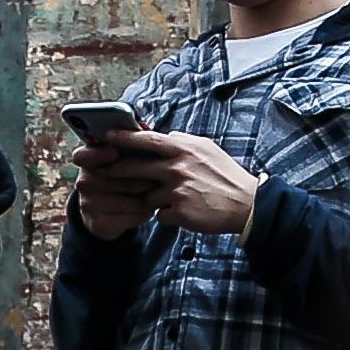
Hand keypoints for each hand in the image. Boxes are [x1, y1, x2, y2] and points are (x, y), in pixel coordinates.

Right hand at [68, 136, 152, 239]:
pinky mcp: (98, 223)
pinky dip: (144, 213)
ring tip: (158, 192)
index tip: (114, 152)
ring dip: (146, 196)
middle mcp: (83, 181)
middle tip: (157, 177)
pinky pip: (128, 216)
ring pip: (126, 198)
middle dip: (139, 177)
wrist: (107, 213)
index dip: (97, 154)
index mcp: (87, 160)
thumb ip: (129, 148)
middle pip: (112, 178)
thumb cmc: (123, 177)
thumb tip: (147, 138)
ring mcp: (88, 203)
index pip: (82, 155)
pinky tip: (149, 208)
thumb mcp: (122, 160)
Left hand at [90, 127, 259, 238]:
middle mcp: (177, 168)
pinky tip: (183, 211)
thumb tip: (165, 135)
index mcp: (184, 149)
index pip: (147, 140)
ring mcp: (176, 191)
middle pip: (135, 168)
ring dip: (152, 199)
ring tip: (174, 199)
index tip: (107, 136)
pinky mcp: (179, 212)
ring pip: (146, 196)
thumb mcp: (206, 149)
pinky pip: (159, 214)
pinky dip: (166, 214)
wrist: (246, 205)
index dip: (124, 137)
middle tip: (103, 171)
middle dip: (116, 171)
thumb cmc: (225, 176)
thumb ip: (183, 141)